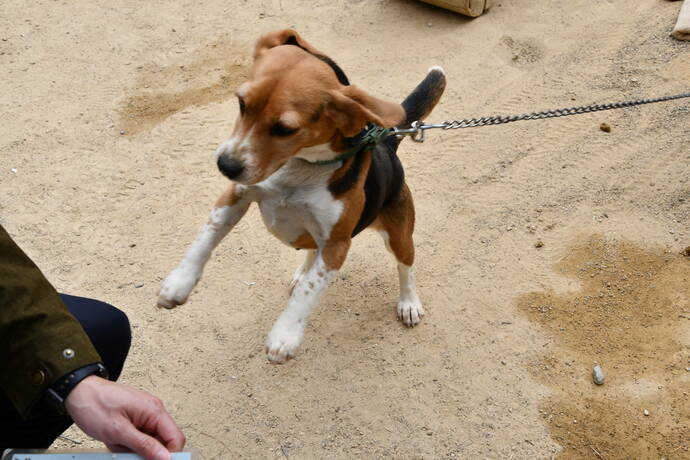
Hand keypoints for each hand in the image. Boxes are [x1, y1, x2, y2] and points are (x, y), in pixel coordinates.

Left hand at [64, 376, 184, 459]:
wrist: (79, 392)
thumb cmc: (95, 404)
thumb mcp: (118, 431)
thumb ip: (144, 445)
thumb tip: (165, 457)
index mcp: (154, 411)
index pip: (176, 438)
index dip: (169, 455)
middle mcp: (153, 410)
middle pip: (163, 441)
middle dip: (147, 452)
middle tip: (128, 453)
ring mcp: (144, 414)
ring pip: (150, 441)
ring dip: (134, 449)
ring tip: (116, 444)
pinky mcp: (136, 417)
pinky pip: (140, 436)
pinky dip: (128, 443)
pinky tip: (115, 441)